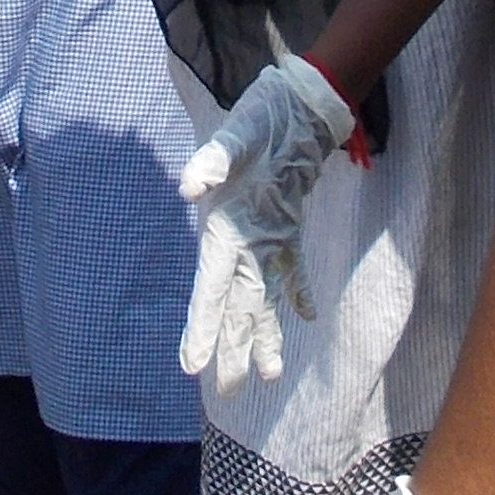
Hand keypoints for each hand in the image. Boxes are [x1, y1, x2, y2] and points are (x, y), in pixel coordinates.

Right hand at [177, 56, 353, 398]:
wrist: (292, 102)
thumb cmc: (259, 118)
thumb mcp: (234, 135)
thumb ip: (212, 162)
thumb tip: (189, 188)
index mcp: (223, 229)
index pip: (211, 290)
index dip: (203, 328)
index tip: (193, 366)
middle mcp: (241, 242)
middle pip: (235, 307)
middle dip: (230, 349)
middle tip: (228, 393)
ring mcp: (265, 237)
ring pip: (261, 298)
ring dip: (263, 334)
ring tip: (269, 376)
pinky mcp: (287, 228)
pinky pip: (291, 269)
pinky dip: (296, 292)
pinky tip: (305, 318)